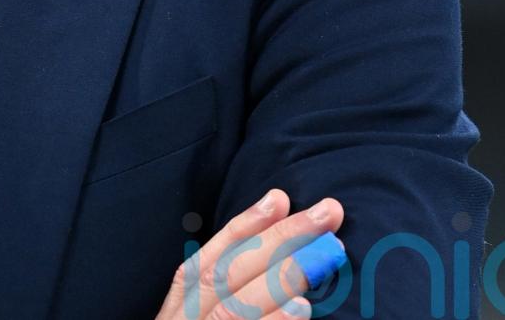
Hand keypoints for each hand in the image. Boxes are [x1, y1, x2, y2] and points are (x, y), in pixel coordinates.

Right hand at [155, 190, 345, 318]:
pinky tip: (300, 308)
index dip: (241, 228)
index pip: (202, 262)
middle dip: (277, 239)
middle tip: (328, 213)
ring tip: (324, 254)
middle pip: (222, 275)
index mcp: (176, 313)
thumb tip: (282, 263)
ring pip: (232, 306)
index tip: (279, 197)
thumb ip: (229, 301)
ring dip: (279, 278)